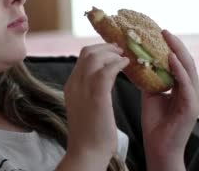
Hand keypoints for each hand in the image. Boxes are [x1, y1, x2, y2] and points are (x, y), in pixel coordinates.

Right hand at [61, 43, 128, 167]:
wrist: (86, 152)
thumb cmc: (90, 134)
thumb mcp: (85, 107)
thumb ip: (89, 93)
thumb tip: (100, 84)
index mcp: (71, 86)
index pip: (82, 58)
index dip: (99, 51)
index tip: (113, 53)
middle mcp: (74, 83)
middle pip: (87, 52)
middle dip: (106, 47)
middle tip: (121, 50)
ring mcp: (83, 88)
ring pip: (96, 56)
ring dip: (113, 53)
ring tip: (125, 56)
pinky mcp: (96, 95)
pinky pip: (107, 70)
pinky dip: (118, 63)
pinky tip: (127, 64)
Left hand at [141, 30, 198, 170]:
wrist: (159, 148)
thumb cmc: (155, 123)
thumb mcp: (150, 95)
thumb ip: (150, 79)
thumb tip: (139, 61)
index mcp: (182, 86)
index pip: (179, 61)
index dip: (170, 46)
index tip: (159, 32)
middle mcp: (191, 90)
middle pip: (186, 61)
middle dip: (175, 44)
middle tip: (163, 30)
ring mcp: (193, 98)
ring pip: (189, 69)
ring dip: (178, 52)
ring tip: (167, 38)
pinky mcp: (191, 107)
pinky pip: (186, 84)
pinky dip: (179, 71)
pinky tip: (170, 59)